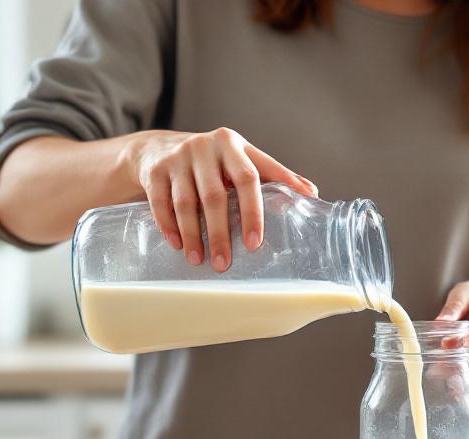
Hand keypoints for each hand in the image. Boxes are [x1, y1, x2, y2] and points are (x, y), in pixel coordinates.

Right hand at [133, 128, 317, 271]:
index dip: (253, 211)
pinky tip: (177, 246)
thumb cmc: (215, 161)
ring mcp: (178, 157)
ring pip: (186, 202)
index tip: (255, 243)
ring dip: (193, 235)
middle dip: (220, 233)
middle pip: (215, 196)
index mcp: (234, 145)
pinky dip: (169, 226)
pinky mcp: (155, 170)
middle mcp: (206, 147)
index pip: (249, 178)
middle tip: (224, 263)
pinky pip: (160, 202)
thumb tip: (313, 194)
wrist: (162, 147)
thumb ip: (276, 175)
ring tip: (199, 260)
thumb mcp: (245, 159)